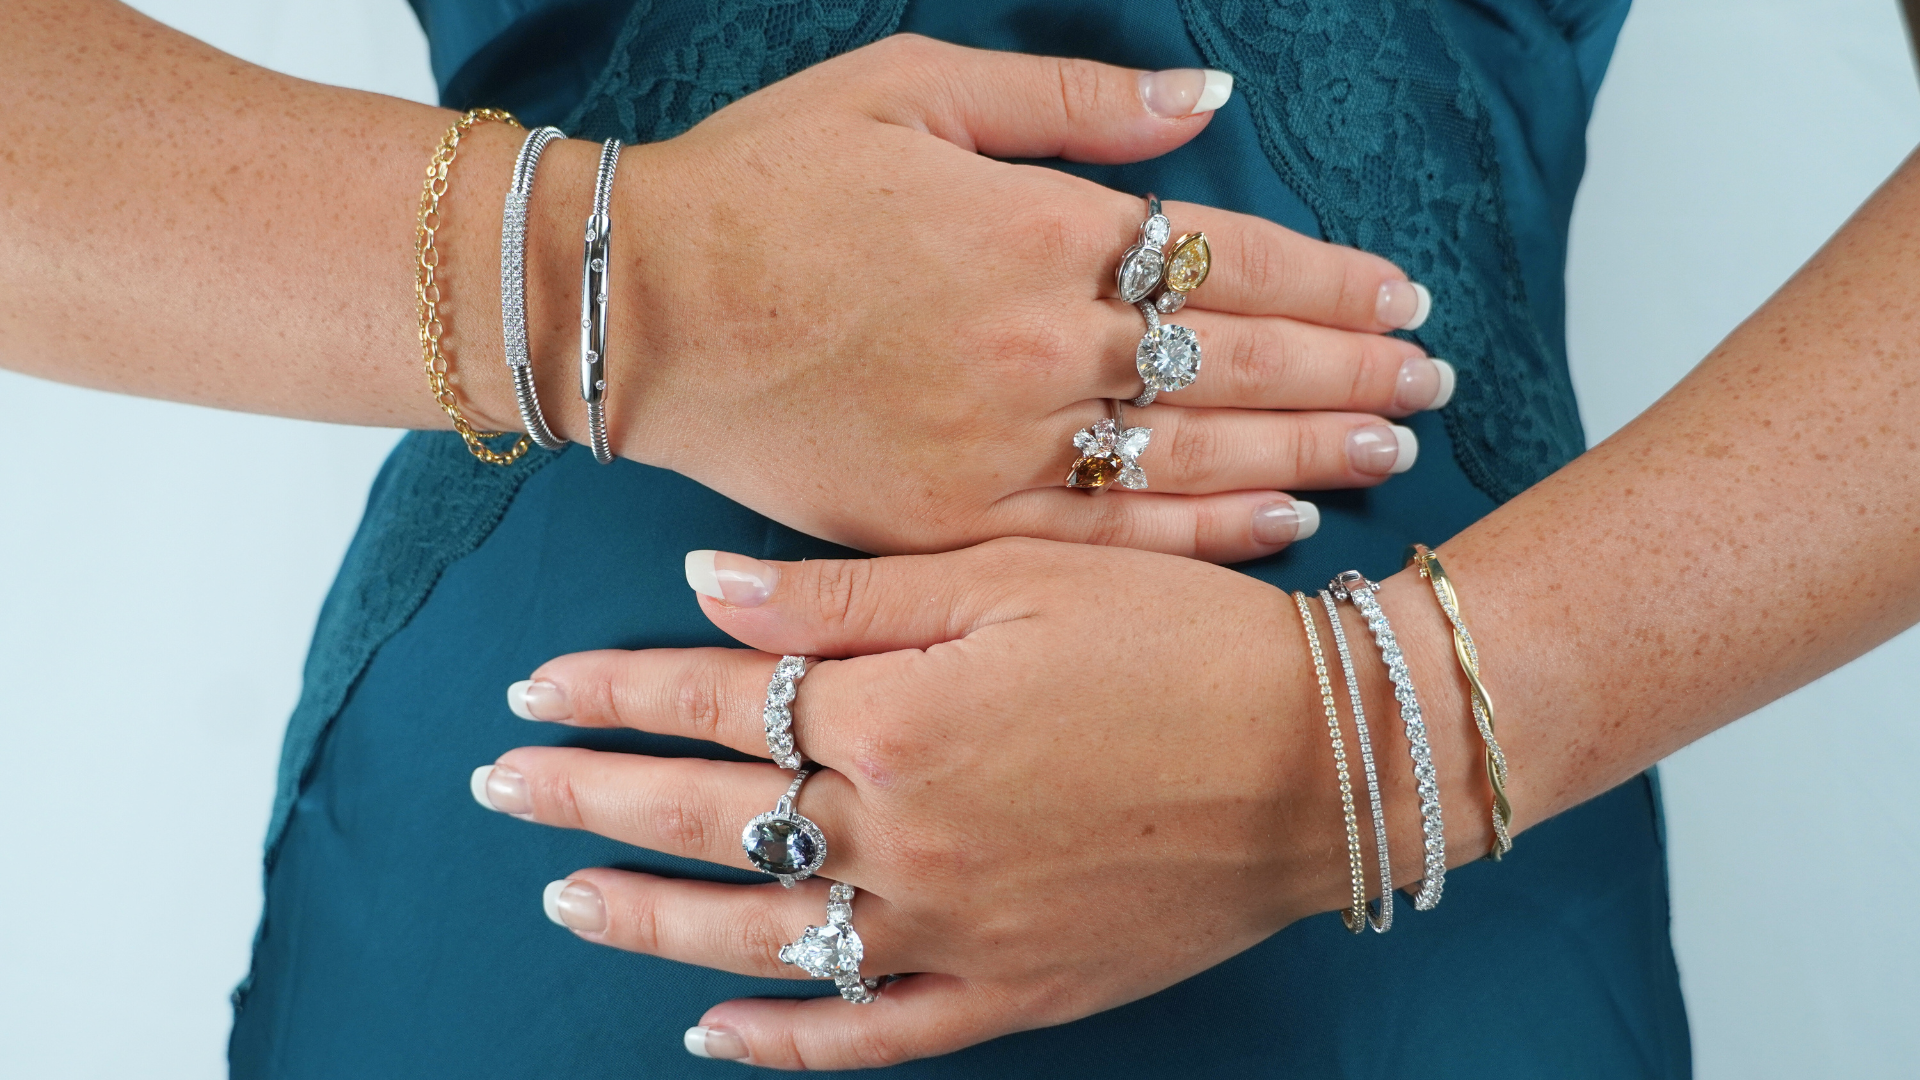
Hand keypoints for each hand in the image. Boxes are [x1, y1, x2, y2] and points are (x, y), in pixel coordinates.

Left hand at [474, 541, 1480, 1068]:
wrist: (1325, 757)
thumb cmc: (1179, 640)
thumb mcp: (1017, 575)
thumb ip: (846, 597)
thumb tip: (700, 592)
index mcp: (895, 717)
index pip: (712, 702)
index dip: (610, 692)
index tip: (531, 690)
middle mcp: (899, 836)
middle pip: (706, 819)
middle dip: (588, 799)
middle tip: (502, 789)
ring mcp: (946, 931)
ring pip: (753, 937)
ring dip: (645, 919)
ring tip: (565, 898)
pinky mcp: (1004, 993)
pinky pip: (866, 1037)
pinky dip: (780, 1043)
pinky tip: (707, 1032)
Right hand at [586, 36, 1446, 560]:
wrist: (636, 308)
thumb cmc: (764, 183)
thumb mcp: (911, 89)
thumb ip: (1074, 99)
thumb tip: (1210, 98)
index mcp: (1037, 229)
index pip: (1230, 263)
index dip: (1332, 284)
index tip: (1405, 301)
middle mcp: (1039, 345)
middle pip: (1239, 366)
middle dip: (1351, 375)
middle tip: (1433, 387)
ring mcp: (998, 444)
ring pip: (1194, 456)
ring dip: (1310, 452)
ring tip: (1394, 450)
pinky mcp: (950, 522)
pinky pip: (1105, 535)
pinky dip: (1200, 531)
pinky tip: (1281, 523)